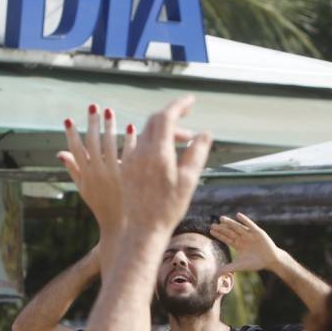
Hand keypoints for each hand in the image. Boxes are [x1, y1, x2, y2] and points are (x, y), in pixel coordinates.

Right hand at [59, 104, 136, 233]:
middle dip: (91, 122)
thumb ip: (72, 170)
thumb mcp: (84, 189)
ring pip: (110, 143)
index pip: (75, 150)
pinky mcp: (130, 174)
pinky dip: (129, 139)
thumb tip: (59, 153)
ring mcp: (114, 173)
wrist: (122, 225)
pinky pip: (130, 152)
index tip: (68, 119)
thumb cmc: (102, 207)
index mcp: (85, 175)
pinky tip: (130, 127)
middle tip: (93, 106)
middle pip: (92, 141)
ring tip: (109, 111)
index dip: (70, 134)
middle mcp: (97, 172)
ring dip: (108, 126)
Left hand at [120, 96, 212, 232]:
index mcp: (157, 153)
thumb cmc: (169, 208)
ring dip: (164, 133)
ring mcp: (131, 160)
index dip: (179, 105)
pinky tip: (164, 155)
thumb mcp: (189, 180)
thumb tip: (205, 133)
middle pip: (155, 122)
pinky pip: (139, 145)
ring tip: (181, 147)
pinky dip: (154, 143)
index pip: (166, 116)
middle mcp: (140, 153)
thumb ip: (197, 152)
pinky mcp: (127, 168)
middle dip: (174, 120)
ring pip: (147, 134)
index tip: (191, 100)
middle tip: (191, 134)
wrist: (143, 230)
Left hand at [211, 213, 281, 273]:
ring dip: (230, 223)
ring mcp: (250, 234)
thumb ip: (229, 268)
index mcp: (238, 244)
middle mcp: (242, 238)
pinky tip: (238, 215)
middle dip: (222, 228)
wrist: (270, 260)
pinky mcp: (258, 232)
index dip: (219, 235)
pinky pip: (250, 225)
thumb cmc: (255, 263)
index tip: (211, 230)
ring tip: (221, 218)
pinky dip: (245, 220)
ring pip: (238, 227)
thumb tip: (217, 273)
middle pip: (230, 232)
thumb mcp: (241, 266)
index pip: (226, 238)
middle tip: (212, 224)